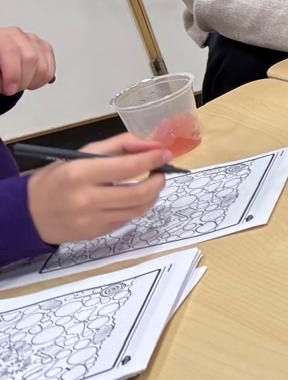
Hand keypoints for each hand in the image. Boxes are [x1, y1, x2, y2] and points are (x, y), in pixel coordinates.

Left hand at [0, 27, 54, 95]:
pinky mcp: (45, 48)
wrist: (0, 61)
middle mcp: (18, 35)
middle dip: (23, 80)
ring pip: (43, 65)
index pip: (12, 51)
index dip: (13, 74)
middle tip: (12, 89)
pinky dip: (42, 80)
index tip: (9, 89)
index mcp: (1, 37)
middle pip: (31, 58)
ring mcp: (34, 41)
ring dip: (33, 81)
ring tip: (20, 86)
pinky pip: (50, 69)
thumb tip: (6, 80)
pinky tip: (30, 82)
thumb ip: (0, 72)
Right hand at [26, 134, 168, 244]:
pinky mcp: (95, 234)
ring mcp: (92, 220)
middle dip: (158, 181)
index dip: (153, 159)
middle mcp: (87, 199)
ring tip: (151, 184)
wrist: (29, 213)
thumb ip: (120, 145)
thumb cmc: (59, 178)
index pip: (129, 167)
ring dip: (152, 195)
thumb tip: (153, 145)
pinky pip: (126, 220)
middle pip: (139, 193)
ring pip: (137, 210)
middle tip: (161, 172)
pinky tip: (133, 198)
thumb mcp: (83, 154)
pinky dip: (136, 207)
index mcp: (81, 174)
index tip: (165, 154)